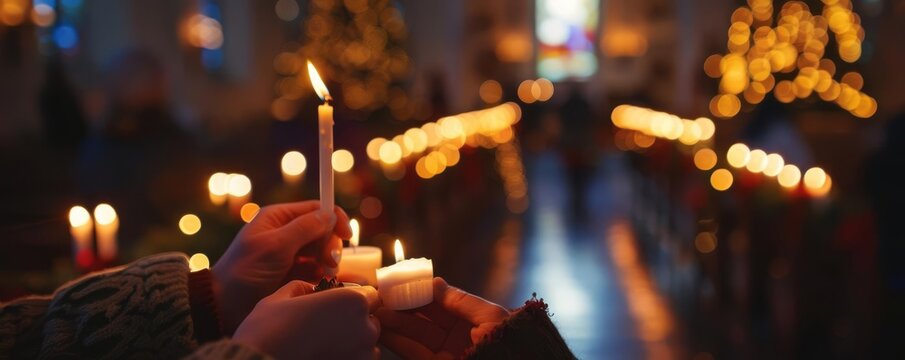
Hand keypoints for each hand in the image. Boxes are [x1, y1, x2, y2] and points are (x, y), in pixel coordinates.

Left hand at [212, 201, 352, 333]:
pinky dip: (321, 276)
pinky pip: (316, 270)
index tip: (346, 235)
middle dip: (330, 245)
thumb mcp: (275, 246)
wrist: (225, 305)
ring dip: (327, 262)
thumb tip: (330, 215)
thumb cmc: (245, 271)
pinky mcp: (293, 275)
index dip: (334, 219)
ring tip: (323, 276)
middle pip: (323, 231)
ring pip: (322, 252)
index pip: (316, 209)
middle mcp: (286, 233)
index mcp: (279, 218)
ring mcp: (290, 255)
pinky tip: (318, 284)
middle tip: (329, 263)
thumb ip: (305, 229)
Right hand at [233, 281, 380, 359]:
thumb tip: (311, 289)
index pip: (370, 295)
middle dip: (355, 322)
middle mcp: (365, 327)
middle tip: (327, 328)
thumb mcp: (283, 297)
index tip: (338, 306)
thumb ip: (304, 288)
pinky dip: (347, 358)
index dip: (353, 299)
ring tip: (324, 345)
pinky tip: (325, 357)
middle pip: (370, 320)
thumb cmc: (269, 330)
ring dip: (353, 343)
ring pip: (367, 345)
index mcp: (353, 301)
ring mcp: (363, 354)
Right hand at [376, 278, 510, 358]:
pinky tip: (382, 329)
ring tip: (376, 310)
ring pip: (414, 335)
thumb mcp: (491, 317)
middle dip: (402, 306)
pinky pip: (413, 353)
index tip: (400, 281)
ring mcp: (446, 352)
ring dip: (394, 323)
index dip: (420, 291)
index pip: (440, 302)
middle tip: (381, 295)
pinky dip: (396, 341)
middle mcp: (457, 335)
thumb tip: (435, 282)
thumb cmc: (510, 342)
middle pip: (423, 317)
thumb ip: (461, 301)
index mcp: (472, 319)